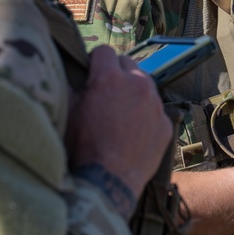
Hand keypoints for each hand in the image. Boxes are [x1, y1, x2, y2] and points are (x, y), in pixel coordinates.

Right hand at [66, 46, 172, 199]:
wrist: (109, 183)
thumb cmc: (83, 148)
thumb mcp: (68, 112)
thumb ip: (72, 85)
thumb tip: (72, 72)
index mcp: (110, 78)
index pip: (103, 51)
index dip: (94, 62)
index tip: (90, 75)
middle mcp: (137, 85)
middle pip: (127, 63)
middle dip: (115, 73)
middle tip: (105, 94)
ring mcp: (155, 104)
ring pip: (144, 84)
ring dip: (132, 92)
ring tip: (119, 113)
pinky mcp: (166, 123)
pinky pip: (156, 109)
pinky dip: (145, 114)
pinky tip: (133, 131)